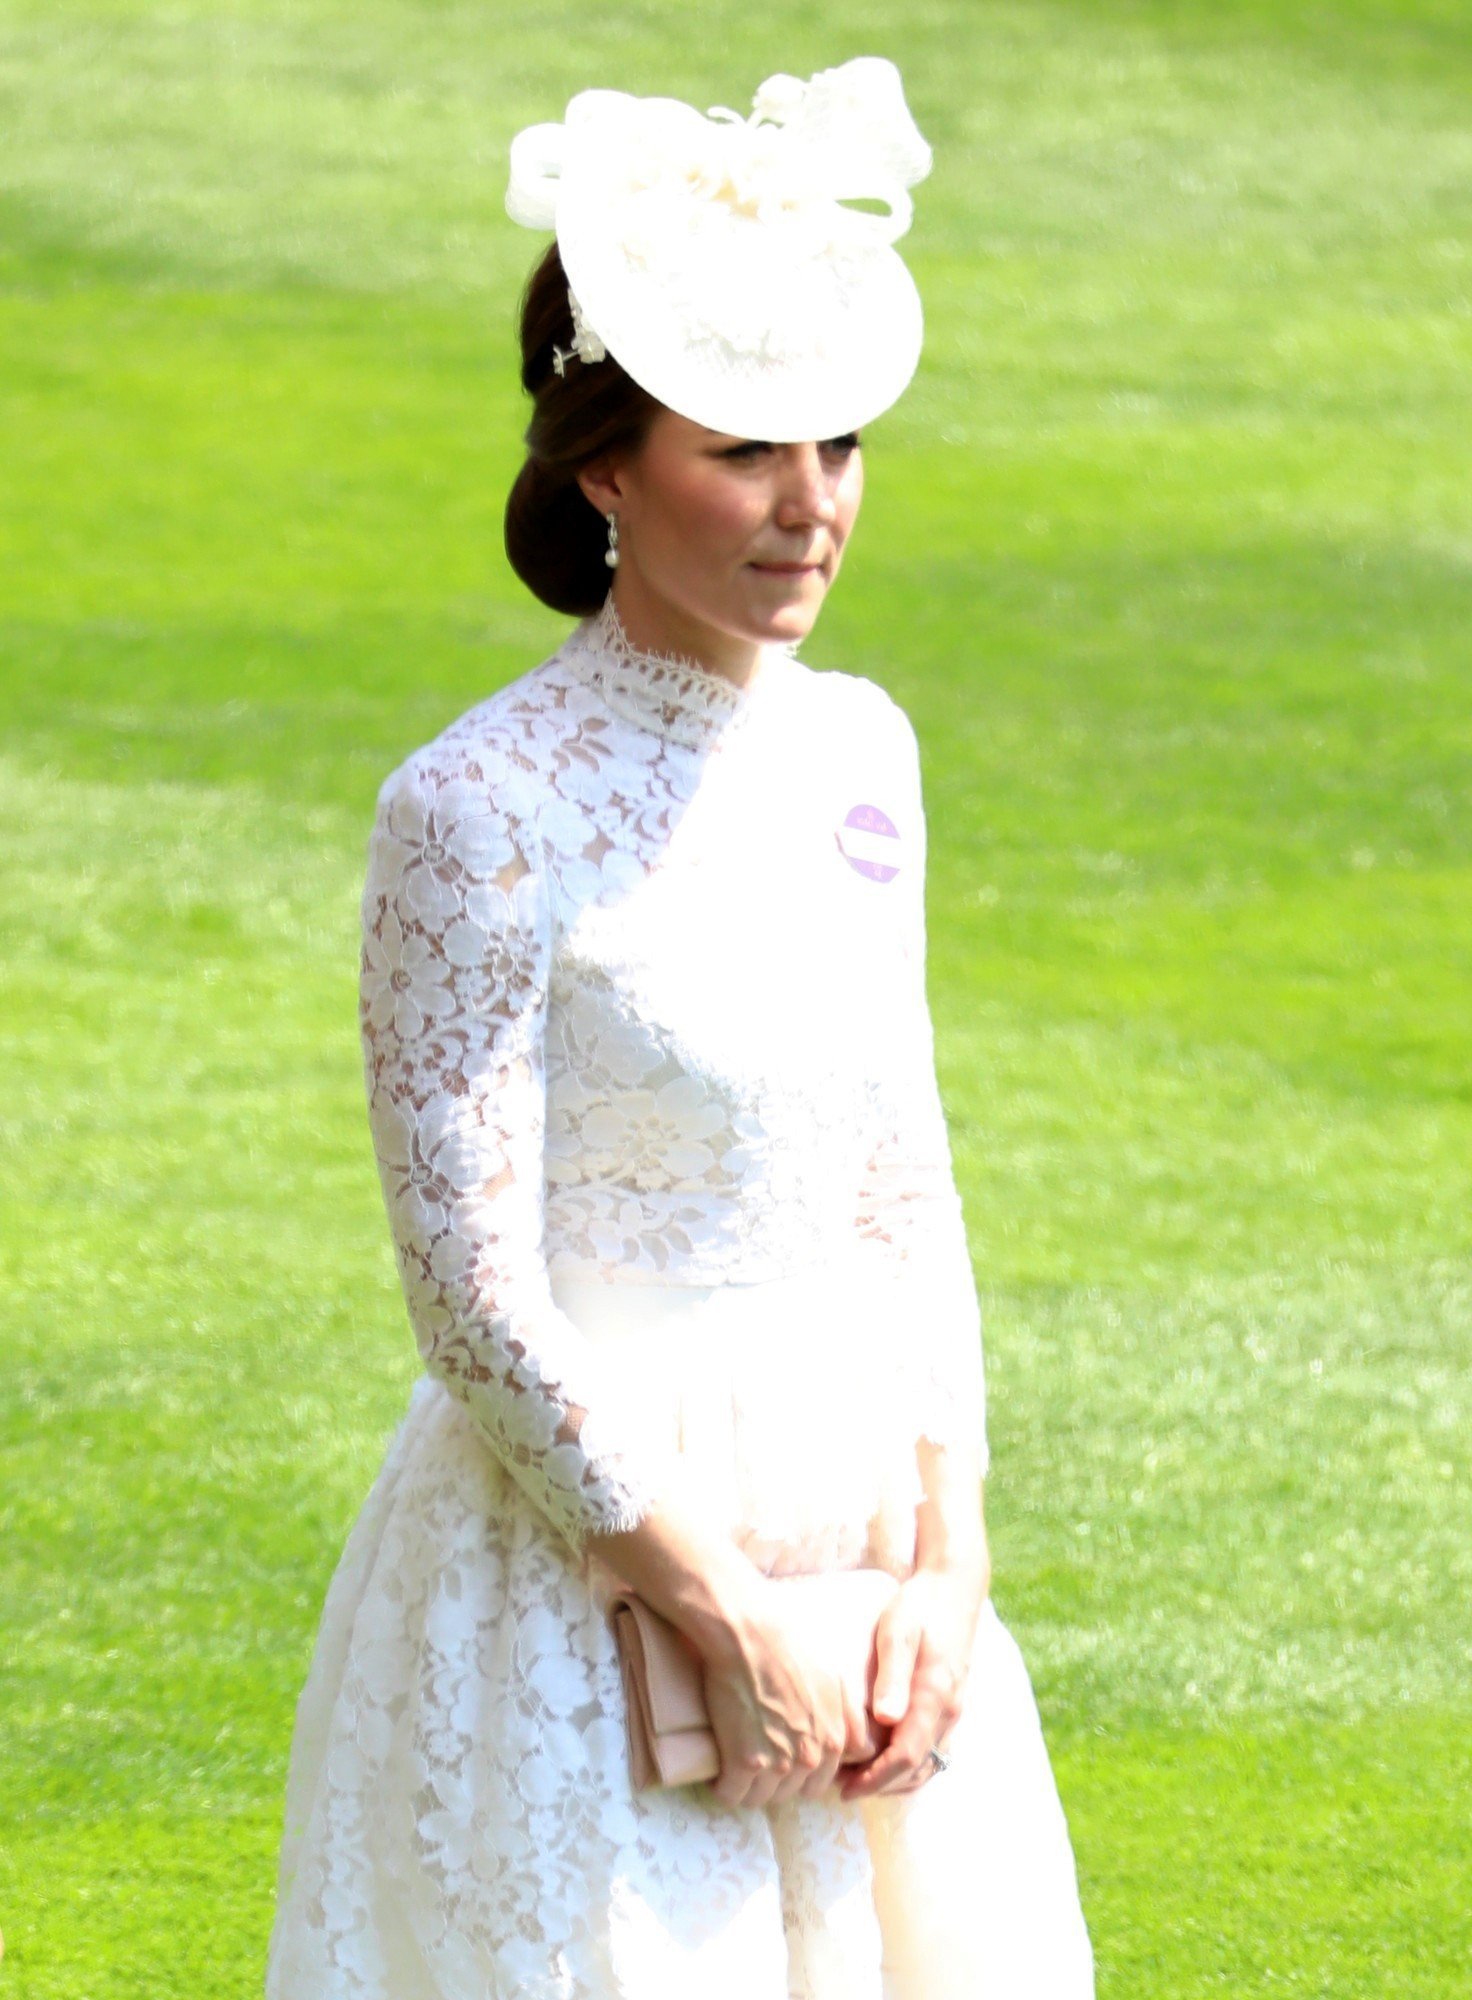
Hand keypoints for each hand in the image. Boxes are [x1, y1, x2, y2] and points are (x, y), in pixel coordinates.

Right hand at [698, 1575, 876, 1812]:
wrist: (750, 1633)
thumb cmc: (790, 1644)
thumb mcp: (836, 1678)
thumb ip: (850, 1716)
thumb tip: (860, 1744)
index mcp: (834, 1740)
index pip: (817, 1785)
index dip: (797, 1774)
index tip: (782, 1761)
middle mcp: (810, 1758)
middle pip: (789, 1794)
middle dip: (774, 1782)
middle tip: (756, 1762)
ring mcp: (777, 1763)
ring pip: (760, 1799)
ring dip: (748, 1788)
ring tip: (734, 1770)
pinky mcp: (744, 1762)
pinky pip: (732, 1796)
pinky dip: (723, 1788)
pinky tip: (718, 1775)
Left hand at [838, 1562, 987, 1800]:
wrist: (954, 1588)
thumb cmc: (919, 1608)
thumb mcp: (898, 1633)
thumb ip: (893, 1675)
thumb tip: (886, 1719)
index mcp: (934, 1697)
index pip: (907, 1756)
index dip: (875, 1778)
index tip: (845, 1788)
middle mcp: (948, 1712)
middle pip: (917, 1769)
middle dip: (881, 1784)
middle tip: (842, 1787)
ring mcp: (953, 1710)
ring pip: (928, 1763)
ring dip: (895, 1778)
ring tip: (857, 1777)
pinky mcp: (951, 1704)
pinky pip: (932, 1748)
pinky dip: (909, 1763)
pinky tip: (883, 1756)